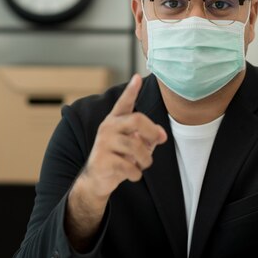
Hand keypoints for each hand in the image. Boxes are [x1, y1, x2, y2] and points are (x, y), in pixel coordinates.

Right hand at [80, 74, 166, 200]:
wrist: (97, 179)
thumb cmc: (119, 158)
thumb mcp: (134, 144)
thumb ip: (148, 136)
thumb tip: (161, 135)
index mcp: (116, 120)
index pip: (124, 103)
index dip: (131, 90)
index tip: (137, 78)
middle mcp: (108, 127)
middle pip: (137, 119)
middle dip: (152, 131)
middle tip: (160, 140)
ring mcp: (104, 143)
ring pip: (136, 146)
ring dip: (146, 159)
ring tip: (143, 164)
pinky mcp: (102, 160)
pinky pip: (129, 166)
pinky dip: (136, 173)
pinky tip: (132, 174)